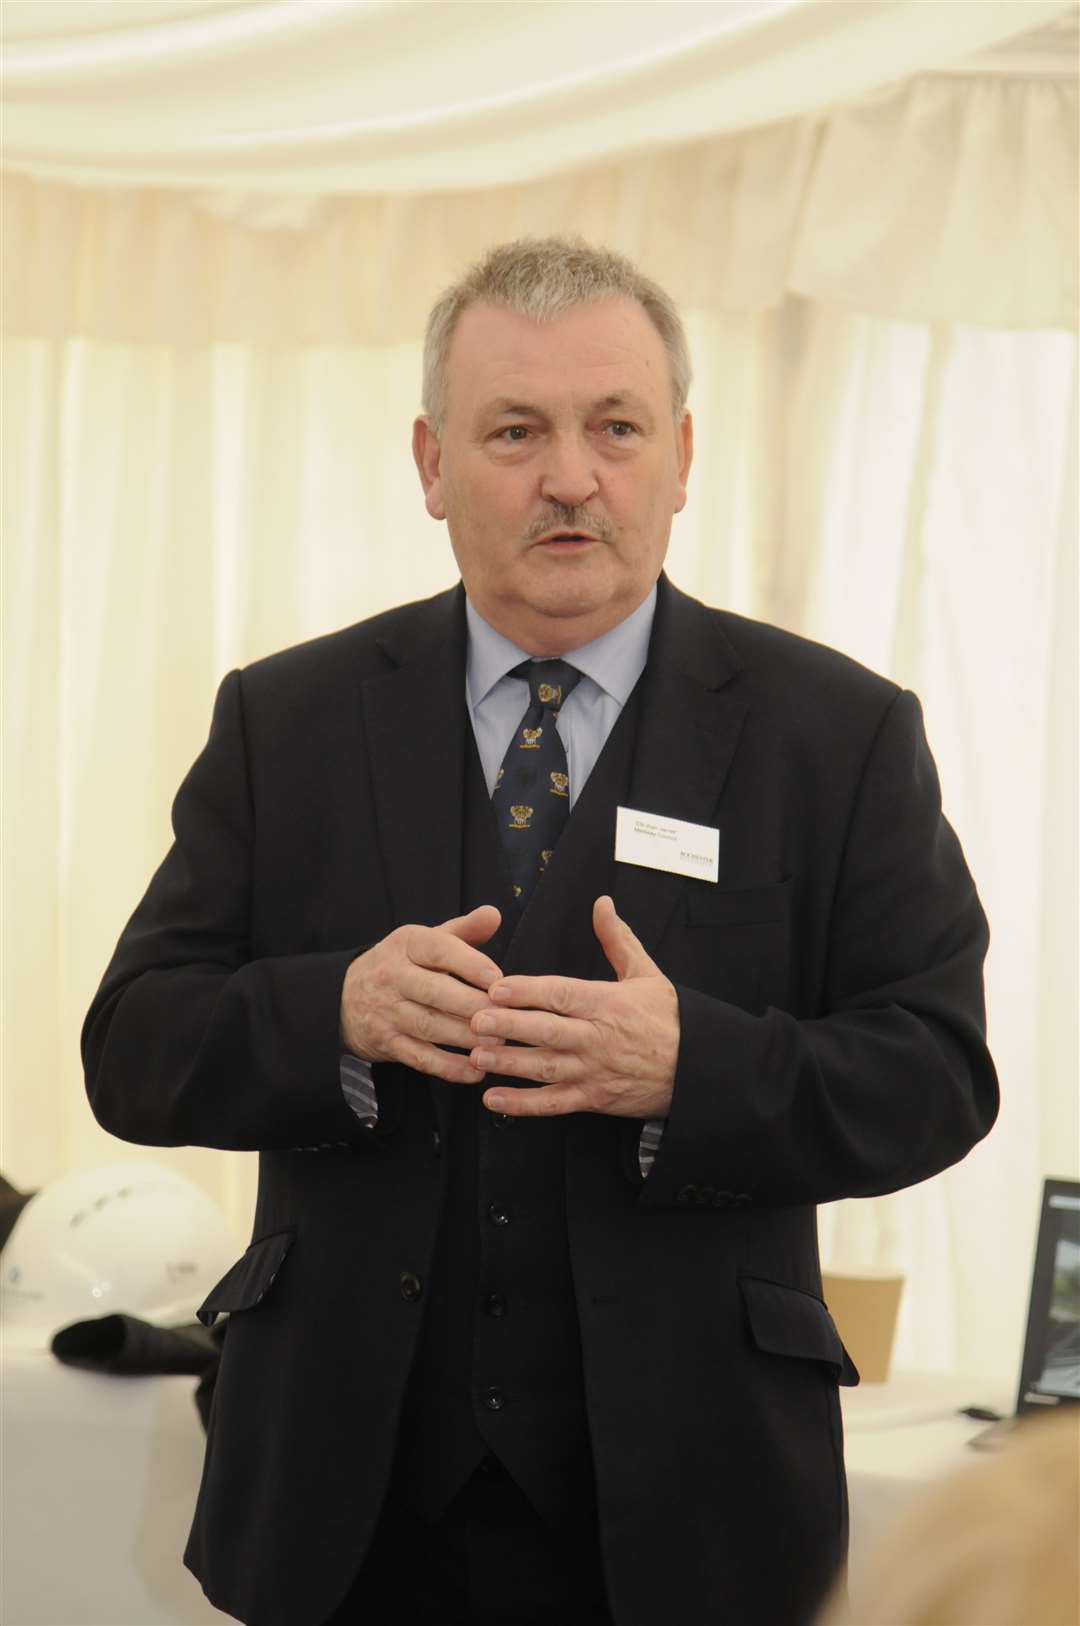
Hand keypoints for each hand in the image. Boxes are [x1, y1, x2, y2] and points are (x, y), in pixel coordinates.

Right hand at [340, 906, 501, 1083]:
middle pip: (436, 991)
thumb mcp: (424, 942)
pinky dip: (449, 1067)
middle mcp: (392, 976)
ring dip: (466, 1037)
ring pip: (430, 1026)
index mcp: (406, 944)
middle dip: (474, 1005)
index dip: (470, 964)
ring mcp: (386, 1012)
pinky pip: (420, 1057)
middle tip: (507, 1016)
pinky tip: (476, 1069)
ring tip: (498, 1043)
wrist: (342, 997)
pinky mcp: (386, 1043)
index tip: (498, 979)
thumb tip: (494, 914)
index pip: (439, 949)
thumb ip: (462, 930)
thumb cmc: (401, 966)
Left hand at [468, 896, 678, 1118]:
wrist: (697, 1068)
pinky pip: (553, 1104)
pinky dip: (523, 1105)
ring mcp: (593, 1071)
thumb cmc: (669, 1020)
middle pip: (547, 1031)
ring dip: (509, 1063)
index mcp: (607, 1004)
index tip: (496, 986)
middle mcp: (597, 1038)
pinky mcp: (593, 1100)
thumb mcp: (647, 974)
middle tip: (475, 1019)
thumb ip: (618, 940)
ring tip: (476, 1056)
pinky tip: (493, 1099)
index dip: (528, 991)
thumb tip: (602, 903)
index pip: (561, 995)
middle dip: (509, 1025)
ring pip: (545, 1068)